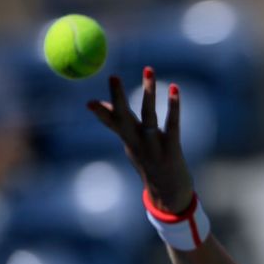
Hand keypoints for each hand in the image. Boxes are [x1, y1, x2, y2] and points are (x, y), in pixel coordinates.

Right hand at [87, 67, 193, 212]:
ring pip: (149, 115)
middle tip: (113, 76)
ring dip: (148, 91)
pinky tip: (174, 89)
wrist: (169, 195)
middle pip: (125, 117)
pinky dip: (173, 106)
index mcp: (129, 141)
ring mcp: (154, 146)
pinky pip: (172, 124)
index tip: (88, 102)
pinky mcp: (172, 148)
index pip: (111, 123)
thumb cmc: (151, 164)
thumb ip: (117, 124)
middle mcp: (138, 143)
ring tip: (148, 69)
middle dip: (118, 97)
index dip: (101, 113)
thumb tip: (93, 104)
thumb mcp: (132, 145)